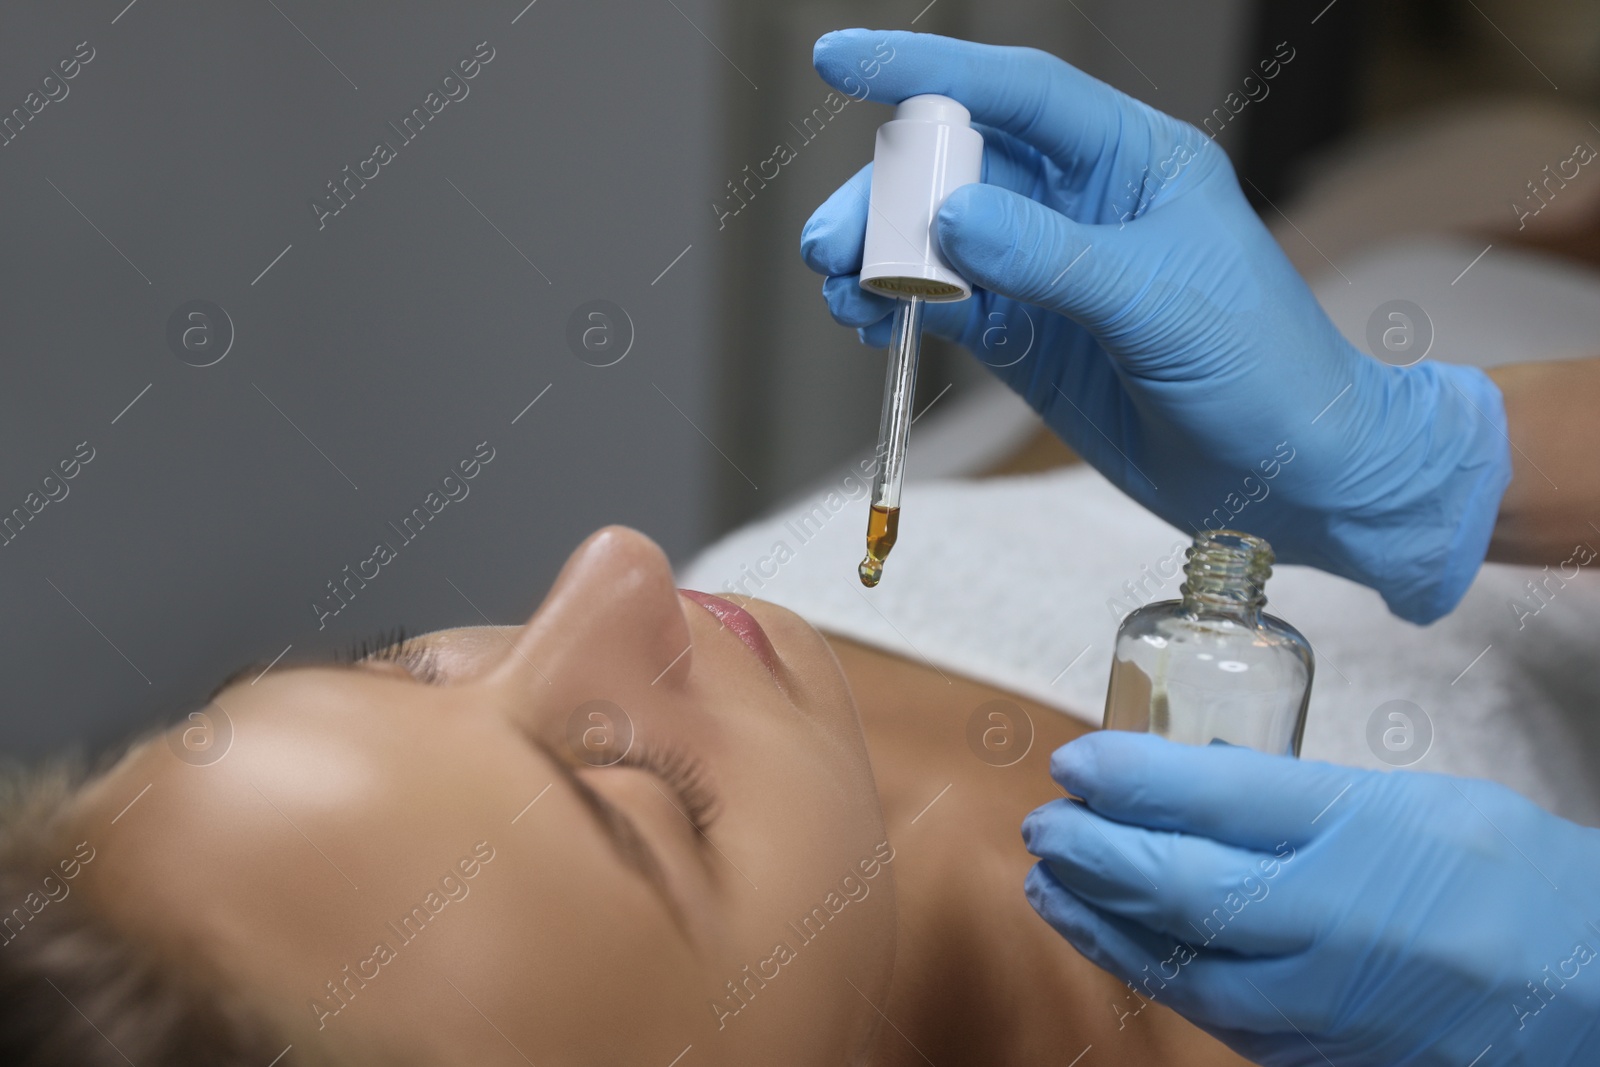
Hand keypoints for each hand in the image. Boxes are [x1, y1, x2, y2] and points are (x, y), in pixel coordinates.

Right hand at [801, 30, 1510, 623]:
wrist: (1287, 479)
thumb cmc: (1264, 370)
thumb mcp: (1162, 303)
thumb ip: (1054, 257)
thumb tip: (950, 217)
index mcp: (1135, 160)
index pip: (1020, 91)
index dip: (928, 71)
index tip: (839, 60)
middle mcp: (1084, 203)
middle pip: (959, 167)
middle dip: (886, 193)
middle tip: (831, 241)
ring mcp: (1050, 271)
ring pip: (940, 238)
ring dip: (883, 256)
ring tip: (842, 289)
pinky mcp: (1029, 336)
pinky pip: (948, 304)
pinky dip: (902, 308)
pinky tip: (871, 321)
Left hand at [1021, 732, 1599, 1064]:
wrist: (1594, 990)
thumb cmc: (1508, 877)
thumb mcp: (1406, 802)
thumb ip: (1291, 795)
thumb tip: (1182, 778)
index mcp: (1366, 835)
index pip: (1220, 797)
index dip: (1131, 777)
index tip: (1077, 761)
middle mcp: (1338, 924)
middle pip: (1182, 886)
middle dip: (1095, 853)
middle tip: (1045, 824)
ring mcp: (1327, 1003)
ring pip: (1180, 965)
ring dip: (1099, 924)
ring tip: (1049, 887)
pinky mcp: (1322, 1057)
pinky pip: (1216, 1017)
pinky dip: (1153, 977)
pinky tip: (1116, 948)